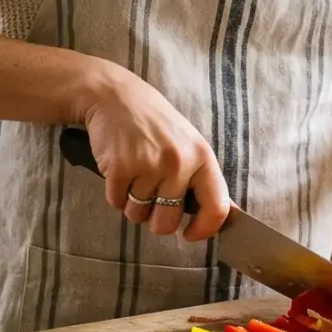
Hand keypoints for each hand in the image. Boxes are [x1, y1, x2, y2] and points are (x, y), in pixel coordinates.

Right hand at [76, 68, 230, 240]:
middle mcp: (178, 163)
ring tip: (134, 175)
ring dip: (132, 204)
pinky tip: (119, 169)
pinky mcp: (120, 169)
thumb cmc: (154, 123)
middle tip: (150, 197)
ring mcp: (148, 166)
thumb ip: (199, 177)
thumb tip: (216, 216)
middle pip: (168, 222)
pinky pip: (116, 203)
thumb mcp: (188, 143)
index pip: (216, 207)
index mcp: (202, 157)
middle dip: (155, 219)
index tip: (190, 234)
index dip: (204, 230)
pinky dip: (114, 193)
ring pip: (138, 214)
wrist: (115, 97)